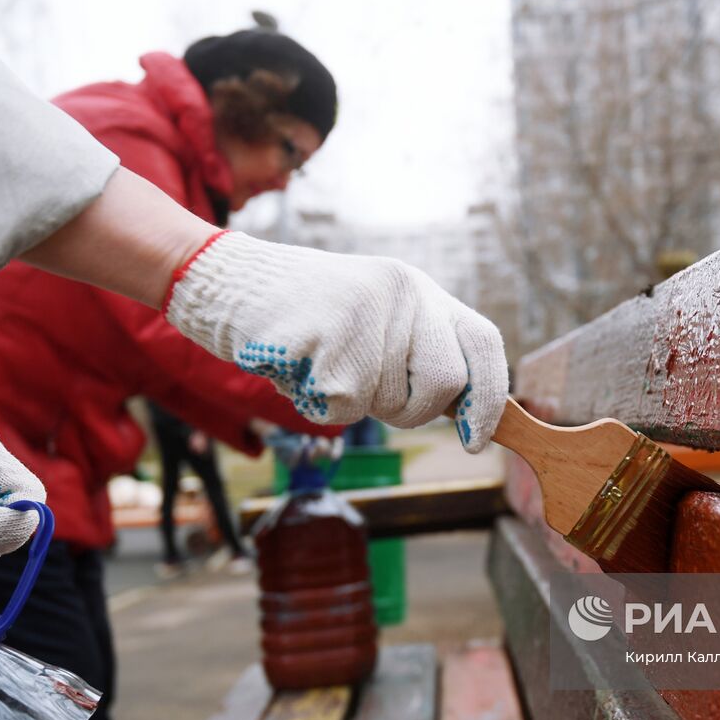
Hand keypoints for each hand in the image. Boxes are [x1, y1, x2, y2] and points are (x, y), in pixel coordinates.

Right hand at [166, 232, 507, 451]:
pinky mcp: (326, 336)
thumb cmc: (305, 314)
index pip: (484, 342)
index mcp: (419, 289)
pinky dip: (315, 401)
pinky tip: (295, 364)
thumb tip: (466, 412)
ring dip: (351, 402)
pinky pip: (340, 405)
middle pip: (445, 382)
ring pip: (385, 402)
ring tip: (318, 362)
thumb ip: (419, 351)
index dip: (491, 396)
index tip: (477, 438)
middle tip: (365, 392)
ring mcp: (366, 313)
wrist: (228, 281)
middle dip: (413, 410)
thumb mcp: (375, 315)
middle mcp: (403, 293)